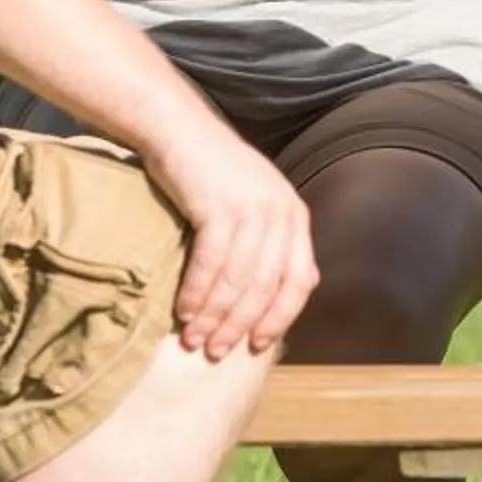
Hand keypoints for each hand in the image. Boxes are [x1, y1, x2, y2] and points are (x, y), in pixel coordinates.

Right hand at [141, 123, 318, 360]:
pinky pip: (211, 263)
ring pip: (238, 280)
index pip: (301, 281)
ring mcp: (253, 207)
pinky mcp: (220, 205)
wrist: (180, 129)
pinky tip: (183, 311)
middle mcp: (282, 212)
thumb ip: (265, 245)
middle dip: (241, 325)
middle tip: (217, 352)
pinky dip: (197, 293)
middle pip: (267, 286)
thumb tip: (259, 305)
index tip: (256, 344)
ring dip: (214, 316)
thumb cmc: (212, 175)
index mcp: (296, 215)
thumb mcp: (253, 205)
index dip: (280, 318)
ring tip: (194, 340)